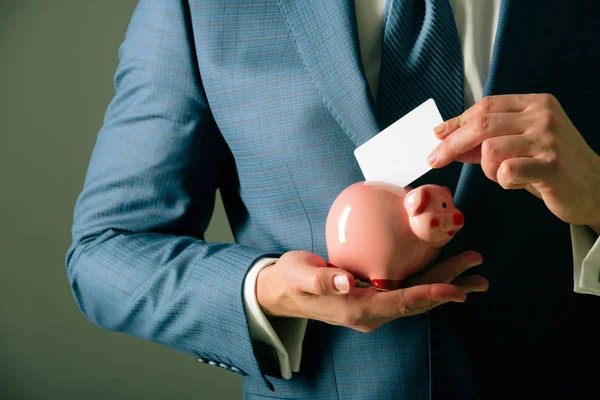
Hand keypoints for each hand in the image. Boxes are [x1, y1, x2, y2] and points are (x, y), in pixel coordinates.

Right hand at [256, 250, 487, 332]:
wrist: (285, 292)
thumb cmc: (291, 280)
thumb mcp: (299, 275)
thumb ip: (321, 279)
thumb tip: (347, 282)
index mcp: (356, 310)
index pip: (399, 303)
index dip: (428, 294)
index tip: (455, 288)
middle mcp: (371, 312)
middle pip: (417, 300)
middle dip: (448, 286)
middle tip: (479, 273)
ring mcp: (375, 306)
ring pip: (417, 296)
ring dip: (446, 284)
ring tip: (475, 276)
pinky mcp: (375, 296)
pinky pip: (408, 290)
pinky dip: (430, 281)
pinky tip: (445, 272)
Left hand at [428, 94, 599, 232]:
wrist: (594, 188)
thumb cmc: (550, 166)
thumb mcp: (517, 145)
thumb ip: (484, 140)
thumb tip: (442, 136)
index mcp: (535, 104)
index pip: (485, 106)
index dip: (457, 122)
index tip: (437, 136)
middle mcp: (543, 116)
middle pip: (481, 124)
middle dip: (452, 144)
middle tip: (434, 160)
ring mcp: (549, 139)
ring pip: (490, 150)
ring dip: (489, 169)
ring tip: (507, 175)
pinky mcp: (551, 165)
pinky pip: (506, 171)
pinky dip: (504, 181)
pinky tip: (521, 182)